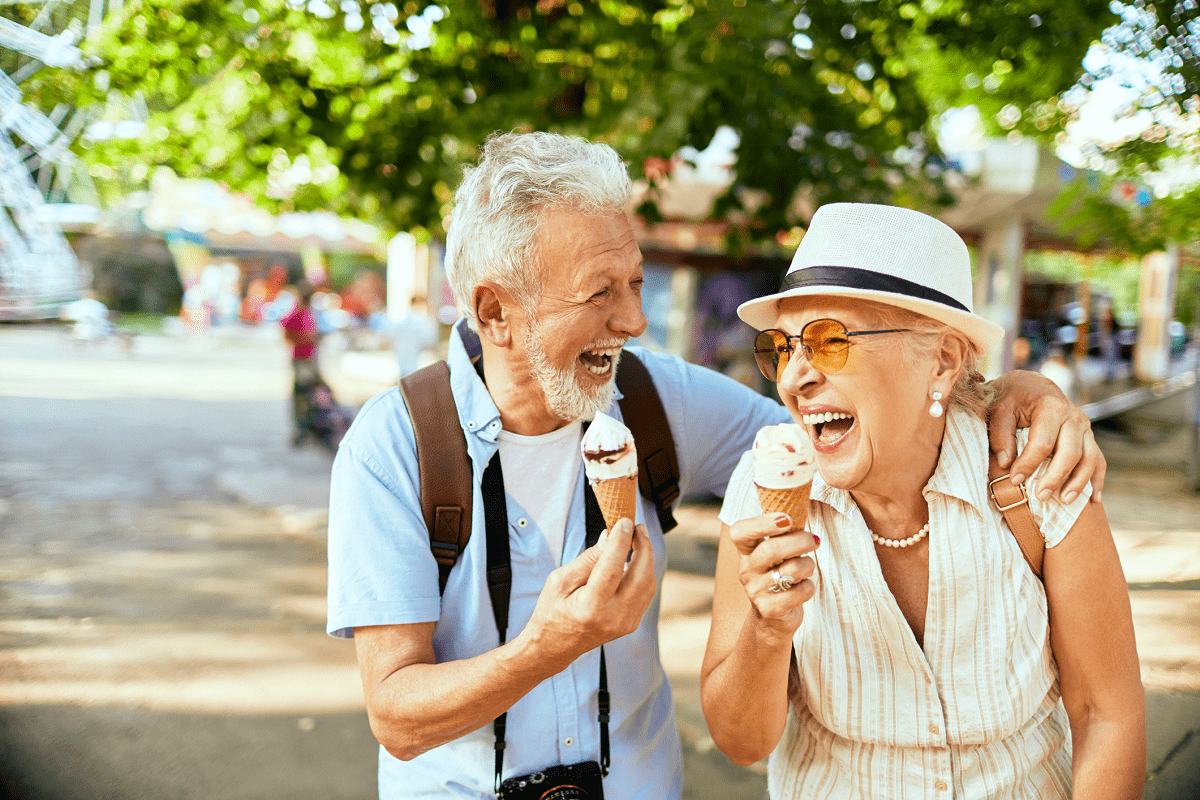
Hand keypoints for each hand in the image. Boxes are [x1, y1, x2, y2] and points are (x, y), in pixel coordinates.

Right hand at [522, 518, 655, 670]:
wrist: (554, 646)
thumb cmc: (552, 611)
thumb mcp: (560, 581)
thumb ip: (588, 559)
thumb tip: (609, 536)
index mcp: (591, 608)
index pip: (613, 568)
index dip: (621, 541)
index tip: (625, 522)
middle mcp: (613, 617)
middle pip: (641, 576)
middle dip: (643, 547)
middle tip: (636, 527)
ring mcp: (625, 623)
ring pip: (647, 584)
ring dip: (646, 558)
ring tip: (636, 539)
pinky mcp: (630, 623)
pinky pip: (644, 593)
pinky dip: (643, 572)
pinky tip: (634, 559)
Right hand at [728, 513, 819, 638]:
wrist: (773, 617)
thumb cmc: (780, 574)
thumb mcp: (776, 553)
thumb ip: (782, 531)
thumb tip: (803, 502)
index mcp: (746, 552)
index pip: (740, 532)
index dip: (762, 523)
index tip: (787, 519)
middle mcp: (746, 570)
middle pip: (771, 550)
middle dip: (799, 542)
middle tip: (814, 540)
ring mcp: (756, 592)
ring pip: (791, 571)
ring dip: (807, 565)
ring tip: (806, 567)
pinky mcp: (770, 610)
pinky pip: (800, 592)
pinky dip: (809, 587)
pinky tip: (803, 587)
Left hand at [988, 370, 1106, 503]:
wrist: (1031, 386)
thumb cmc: (1012, 398)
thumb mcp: (999, 409)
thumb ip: (1001, 435)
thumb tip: (1006, 463)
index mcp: (1051, 407)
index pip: (1043, 442)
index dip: (1028, 463)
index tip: (1014, 480)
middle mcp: (1073, 417)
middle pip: (1071, 453)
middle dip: (1056, 477)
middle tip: (1040, 496)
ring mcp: (1085, 428)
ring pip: (1090, 459)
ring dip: (1079, 483)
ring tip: (1063, 501)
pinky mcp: (1088, 437)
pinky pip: (1098, 460)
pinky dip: (1097, 480)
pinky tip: (1094, 500)